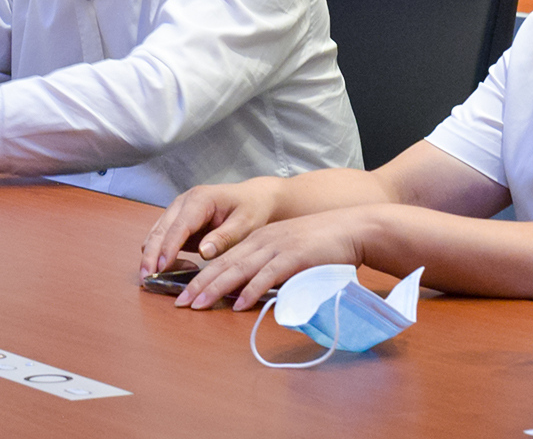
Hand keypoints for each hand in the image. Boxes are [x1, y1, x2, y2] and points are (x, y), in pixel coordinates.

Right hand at [141, 177, 289, 279]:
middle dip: (151, 255)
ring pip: (155, 236)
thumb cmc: (252, 209)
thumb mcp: (246, 224)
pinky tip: (177, 268)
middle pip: (159, 230)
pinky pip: (162, 241)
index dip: (168, 247)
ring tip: (167, 277)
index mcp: (200, 199)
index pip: (179, 225)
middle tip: (147, 278)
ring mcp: (177, 213)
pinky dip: (163, 256)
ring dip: (155, 257)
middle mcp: (182, 203)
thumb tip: (203, 252)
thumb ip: (225, 237)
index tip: (161, 267)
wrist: (253, 199)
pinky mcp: (177, 225)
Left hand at [172, 206, 375, 311]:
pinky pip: (268, 275)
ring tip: (198, 304)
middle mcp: (262, 242)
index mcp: (257, 240)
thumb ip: (267, 269)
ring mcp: (277, 248)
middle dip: (199, 284)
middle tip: (180, 303)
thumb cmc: (321, 244)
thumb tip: (248, 293)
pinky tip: (238, 303)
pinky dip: (252, 290)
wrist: (352, 228)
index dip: (200, 277)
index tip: (183, 294)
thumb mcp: (287, 252)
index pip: (222, 260)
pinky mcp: (294, 257)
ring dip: (216, 289)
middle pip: (224, 265)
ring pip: (239, 270)